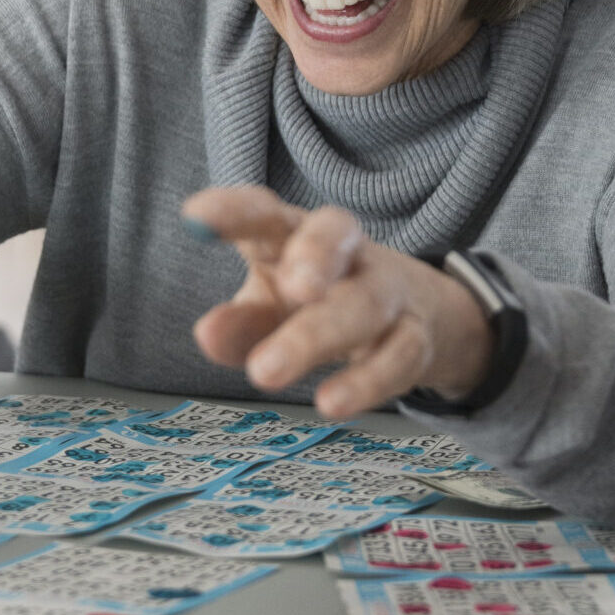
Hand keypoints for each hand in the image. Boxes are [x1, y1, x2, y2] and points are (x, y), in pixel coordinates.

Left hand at [182, 185, 492, 419]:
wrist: (418, 314)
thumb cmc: (321, 301)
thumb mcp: (271, 307)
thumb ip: (241, 322)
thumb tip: (207, 334)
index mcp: (300, 233)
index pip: (270, 213)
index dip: (236, 212)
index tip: (196, 218)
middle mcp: (349, 253)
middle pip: (335, 238)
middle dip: (315, 256)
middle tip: (290, 287)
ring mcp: (387, 292)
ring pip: (365, 304)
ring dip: (318, 337)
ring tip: (265, 373)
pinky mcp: (415, 339)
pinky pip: (399, 356)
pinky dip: (366, 381)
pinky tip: (331, 403)